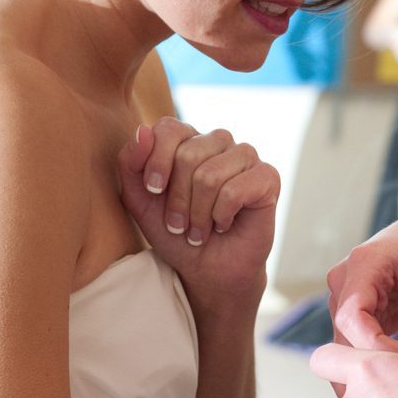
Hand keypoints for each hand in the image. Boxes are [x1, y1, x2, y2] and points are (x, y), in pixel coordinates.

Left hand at [118, 119, 279, 301]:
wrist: (206, 269)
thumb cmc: (175, 233)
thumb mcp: (139, 199)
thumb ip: (130, 163)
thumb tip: (143, 131)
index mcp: (189, 139)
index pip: (169, 128)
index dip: (157, 162)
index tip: (154, 191)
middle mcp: (219, 142)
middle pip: (188, 154)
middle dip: (178, 199)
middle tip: (180, 224)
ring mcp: (246, 157)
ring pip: (210, 175)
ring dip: (199, 213)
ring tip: (200, 229)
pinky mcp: (267, 178)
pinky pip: (235, 191)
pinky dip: (222, 216)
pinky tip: (224, 224)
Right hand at [327, 207, 397, 366]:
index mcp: (364, 263)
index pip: (353, 317)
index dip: (376, 348)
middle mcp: (343, 278)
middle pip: (344, 334)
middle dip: (373, 364)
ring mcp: (341, 295)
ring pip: (346, 344)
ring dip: (372, 366)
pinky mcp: (348, 310)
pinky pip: (355, 343)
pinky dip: (374, 361)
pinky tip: (395, 380)